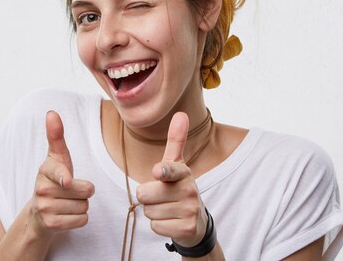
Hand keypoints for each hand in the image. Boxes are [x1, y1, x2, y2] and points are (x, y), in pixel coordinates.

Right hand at [31, 111, 94, 235]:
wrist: (39, 213)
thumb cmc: (54, 180)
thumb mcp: (56, 158)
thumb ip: (56, 136)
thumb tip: (51, 112)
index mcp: (45, 170)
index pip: (59, 172)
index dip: (65, 178)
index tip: (66, 180)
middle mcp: (42, 189)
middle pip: (85, 191)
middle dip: (84, 192)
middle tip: (70, 191)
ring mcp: (45, 208)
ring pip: (85, 206)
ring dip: (81, 206)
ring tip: (67, 203)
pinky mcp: (51, 225)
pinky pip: (82, 220)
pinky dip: (80, 219)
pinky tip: (67, 215)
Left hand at [136, 112, 207, 246]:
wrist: (196, 221)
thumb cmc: (179, 188)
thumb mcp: (177, 165)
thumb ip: (176, 141)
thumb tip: (181, 113)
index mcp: (184, 173)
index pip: (170, 170)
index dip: (163, 171)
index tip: (158, 172)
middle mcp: (190, 190)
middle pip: (145, 195)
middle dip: (147, 198)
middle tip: (161, 197)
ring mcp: (190, 210)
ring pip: (149, 212)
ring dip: (153, 212)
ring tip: (167, 208)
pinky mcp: (186, 229)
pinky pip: (155, 227)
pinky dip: (159, 226)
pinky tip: (170, 221)